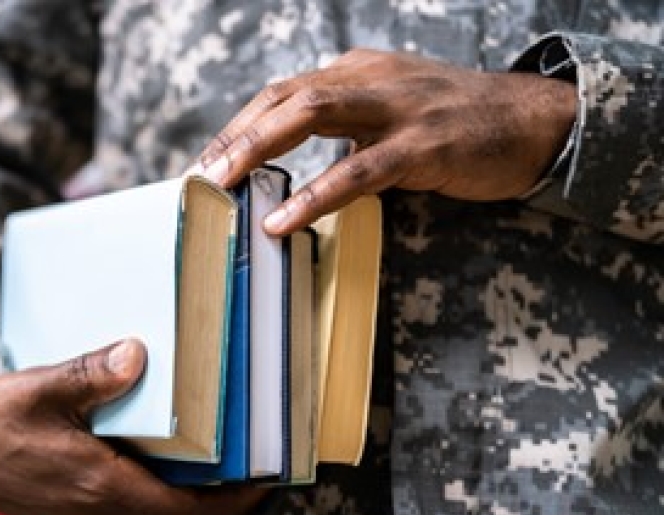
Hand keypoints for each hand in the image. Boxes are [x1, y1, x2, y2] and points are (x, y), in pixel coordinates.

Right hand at [0, 338, 266, 514]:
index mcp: (100, 487)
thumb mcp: (41, 389)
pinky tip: (171, 475)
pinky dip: (165, 506)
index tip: (267, 479)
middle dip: (224, 502)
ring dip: (195, 505)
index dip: (235, 501)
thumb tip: (138, 353)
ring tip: (222, 469)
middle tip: (254, 467)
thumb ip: (91, 373)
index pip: (189, 512)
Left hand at [192, 49, 576, 234]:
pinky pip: (359, 171)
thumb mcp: (393, 111)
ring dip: (258, 150)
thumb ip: (346, 127)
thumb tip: (294, 163)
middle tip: (203, 174)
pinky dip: (315, 196)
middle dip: (237, 136)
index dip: (241, 125)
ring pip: (310, 116)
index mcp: (358, 71)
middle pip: (285, 97)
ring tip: (224, 185)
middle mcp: (370, 78)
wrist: (535, 120)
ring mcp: (397, 108)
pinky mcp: (424, 145)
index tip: (210, 159)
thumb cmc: (458, 122)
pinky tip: (284, 220)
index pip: (283, 92)